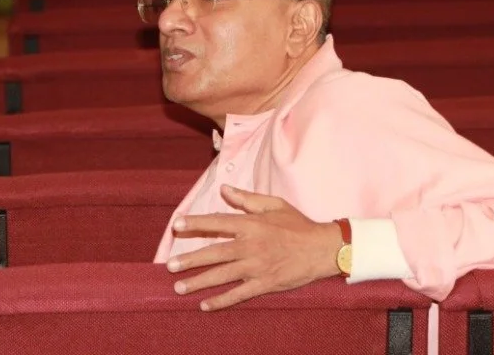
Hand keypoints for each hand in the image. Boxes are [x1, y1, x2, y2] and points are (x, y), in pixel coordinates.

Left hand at [165, 184, 342, 310]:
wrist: (323, 248)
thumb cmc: (298, 224)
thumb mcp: (273, 204)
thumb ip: (247, 198)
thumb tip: (224, 188)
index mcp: (251, 224)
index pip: (217, 222)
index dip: (195, 223)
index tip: (176, 225)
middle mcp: (250, 246)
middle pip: (214, 253)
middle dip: (190, 259)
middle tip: (170, 266)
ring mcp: (256, 267)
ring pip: (222, 275)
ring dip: (199, 282)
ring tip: (179, 287)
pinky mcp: (264, 284)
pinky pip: (238, 294)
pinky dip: (221, 301)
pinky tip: (204, 305)